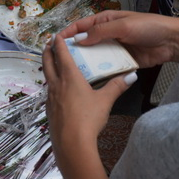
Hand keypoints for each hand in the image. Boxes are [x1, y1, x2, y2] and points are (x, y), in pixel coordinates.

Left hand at [42, 34, 135, 166]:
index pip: (61, 54)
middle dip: (47, 51)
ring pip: (47, 77)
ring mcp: (50, 98)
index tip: (57, 34)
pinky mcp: (50, 110)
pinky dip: (51, 84)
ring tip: (52, 64)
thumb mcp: (105, 101)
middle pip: (47, 63)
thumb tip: (131, 75)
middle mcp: (56, 84)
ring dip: (48, 67)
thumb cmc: (88, 119)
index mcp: (69, 77)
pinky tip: (57, 90)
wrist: (71, 143)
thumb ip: (116, 86)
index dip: (59, 43)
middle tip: (49, 44)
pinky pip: (49, 91)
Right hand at [55, 11, 178, 67]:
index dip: (68, 33)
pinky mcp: (122, 62)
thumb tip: (79, 39)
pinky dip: (100, 72)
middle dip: (74, 51)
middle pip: (86, 43)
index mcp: (106, 21)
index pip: (82, 26)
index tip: (55, 43)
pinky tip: (90, 79)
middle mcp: (108, 34)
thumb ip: (100, 32)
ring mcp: (115, 49)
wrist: (172, 42)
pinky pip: (108, 67)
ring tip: (72, 74)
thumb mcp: (123, 26)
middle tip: (60, 62)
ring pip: (95, 57)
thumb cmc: (149, 27)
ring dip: (86, 63)